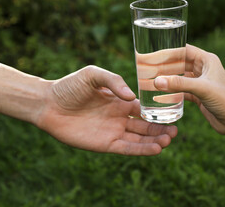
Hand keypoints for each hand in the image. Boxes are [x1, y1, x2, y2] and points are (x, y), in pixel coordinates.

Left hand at [36, 66, 177, 155]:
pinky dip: (141, 150)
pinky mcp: (104, 144)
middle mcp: (119, 118)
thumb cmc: (69, 86)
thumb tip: (132, 96)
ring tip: (169, 140)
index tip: (173, 112)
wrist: (48, 103)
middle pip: (145, 126)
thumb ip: (114, 81)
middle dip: (160, 129)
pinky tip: (155, 149)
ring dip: (154, 140)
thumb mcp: (93, 75)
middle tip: (175, 131)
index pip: (143, 108)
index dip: (158, 112)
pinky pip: (126, 148)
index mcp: (119, 101)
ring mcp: (112, 131)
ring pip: (139, 139)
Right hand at [153, 44, 224, 134]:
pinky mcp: (198, 96)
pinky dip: (171, 92)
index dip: (168, 51)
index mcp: (207, 60)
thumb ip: (179, 83)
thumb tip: (157, 81)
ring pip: (179, 77)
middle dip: (164, 66)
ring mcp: (200, 83)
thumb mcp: (202, 88)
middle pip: (179, 63)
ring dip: (166, 79)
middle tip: (147, 67)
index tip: (152, 53)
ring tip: (150, 80)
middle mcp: (203, 69)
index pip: (184, 50)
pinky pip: (181, 90)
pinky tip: (159, 94)